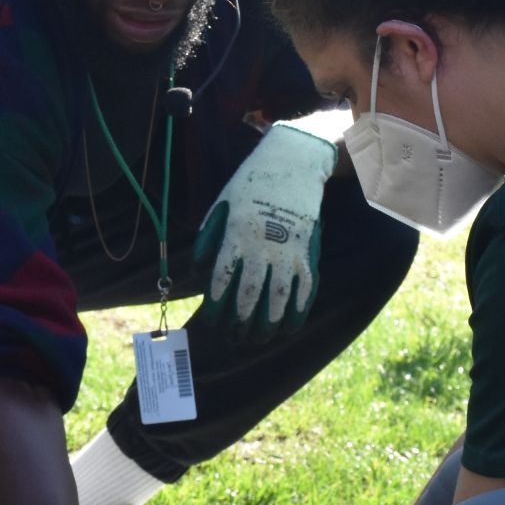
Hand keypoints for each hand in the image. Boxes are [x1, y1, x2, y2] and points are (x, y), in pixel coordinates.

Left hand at [192, 123, 333, 336]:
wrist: (292, 165)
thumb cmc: (249, 186)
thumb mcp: (221, 206)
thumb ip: (208, 239)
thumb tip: (197, 270)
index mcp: (236, 235)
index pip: (223, 279)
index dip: (217, 305)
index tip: (213, 323)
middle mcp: (261, 246)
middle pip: (249, 293)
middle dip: (240, 321)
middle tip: (235, 338)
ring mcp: (287, 251)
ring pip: (277, 296)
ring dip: (268, 323)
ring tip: (259, 339)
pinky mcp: (307, 251)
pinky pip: (304, 288)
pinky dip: (297, 310)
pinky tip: (290, 327)